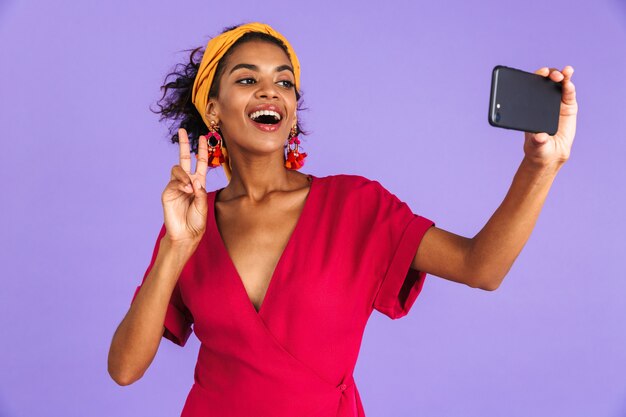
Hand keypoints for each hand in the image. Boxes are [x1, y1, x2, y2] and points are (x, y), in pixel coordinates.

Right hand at [161, 128, 208, 243]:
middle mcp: (187, 182)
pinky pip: (173, 181)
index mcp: (198, 183)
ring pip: (177, 169)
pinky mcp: (168, 192)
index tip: (203, 137)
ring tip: (189, 189)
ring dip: (184, 176)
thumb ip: (201, 193)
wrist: (185, 234)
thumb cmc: (197, 222)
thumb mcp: (203, 206)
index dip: (202, 150)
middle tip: (182, 130)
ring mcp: (176, 186)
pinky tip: (186, 191)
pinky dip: (181, 184)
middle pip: (184, 158)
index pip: (200, 163)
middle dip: (184, 144)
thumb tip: (195, 180)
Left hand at [523, 65, 577, 168]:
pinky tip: (570, 83)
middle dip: (550, 74)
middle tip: (553, 75)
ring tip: (566, 72)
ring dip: (563, 75)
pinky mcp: (568, 106)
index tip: (539, 74)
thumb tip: (540, 136)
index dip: (535, 77)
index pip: (531, 86)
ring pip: (560, 84)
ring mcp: (556, 101)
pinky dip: (570, 86)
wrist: (551, 154)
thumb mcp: (536, 144)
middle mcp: (543, 100)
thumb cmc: (538, 147)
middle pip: (546, 81)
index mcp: (530, 105)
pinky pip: (569, 93)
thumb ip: (538, 140)